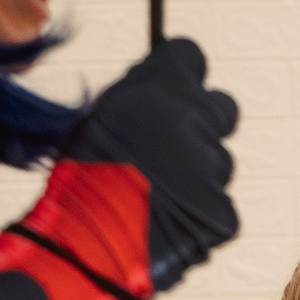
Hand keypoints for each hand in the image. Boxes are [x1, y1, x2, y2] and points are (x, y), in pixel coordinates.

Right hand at [38, 37, 238, 297]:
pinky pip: (217, 209)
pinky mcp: (222, 212)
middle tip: (173, 154)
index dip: (180, 78)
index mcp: (160, 85)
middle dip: (202, 126)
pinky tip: (165, 228)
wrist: (84, 244)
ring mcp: (213, 165)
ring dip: (196, 177)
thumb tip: (157, 102)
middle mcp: (194, 117)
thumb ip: (138, 104)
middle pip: (221, 109)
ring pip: (217, 164)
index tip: (171, 96)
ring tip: (156, 200)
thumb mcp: (98, 120)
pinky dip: (197, 218)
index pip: (190, 56)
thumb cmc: (76, 181)